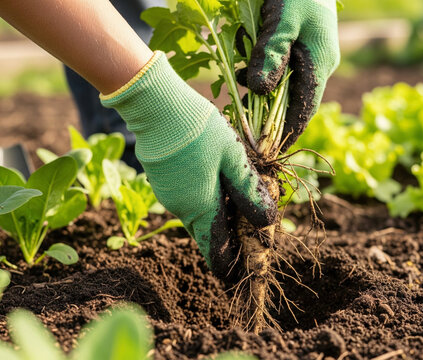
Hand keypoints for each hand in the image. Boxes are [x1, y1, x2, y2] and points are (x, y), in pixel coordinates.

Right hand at [101, 52, 276, 278]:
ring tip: (238, 208)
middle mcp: (180, 207)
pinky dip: (204, 198)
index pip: (215, 249)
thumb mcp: (233, 157)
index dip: (229, 265)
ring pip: (197, 213)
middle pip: (208, 232)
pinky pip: (187, 198)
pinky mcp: (161, 179)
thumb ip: (249, 190)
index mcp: (201, 207)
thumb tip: (267, 222)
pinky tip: (216, 182)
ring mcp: (167, 194)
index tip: (239, 277)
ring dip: (217, 214)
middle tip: (248, 237)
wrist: (155, 105)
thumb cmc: (199, 129)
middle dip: (228, 237)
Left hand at [246, 0, 339, 151]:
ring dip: (259, 89)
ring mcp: (309, 53)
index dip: (287, 132)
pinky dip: (260, 70)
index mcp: (320, 63)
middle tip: (243, 125)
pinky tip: (242, 68)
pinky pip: (280, 67)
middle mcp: (318, 63)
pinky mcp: (298, 43)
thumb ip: (270, 56)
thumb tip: (258, 92)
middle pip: (292, 99)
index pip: (305, 109)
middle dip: (267, 112)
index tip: (270, 150)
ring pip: (282, 83)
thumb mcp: (282, 22)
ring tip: (236, 89)